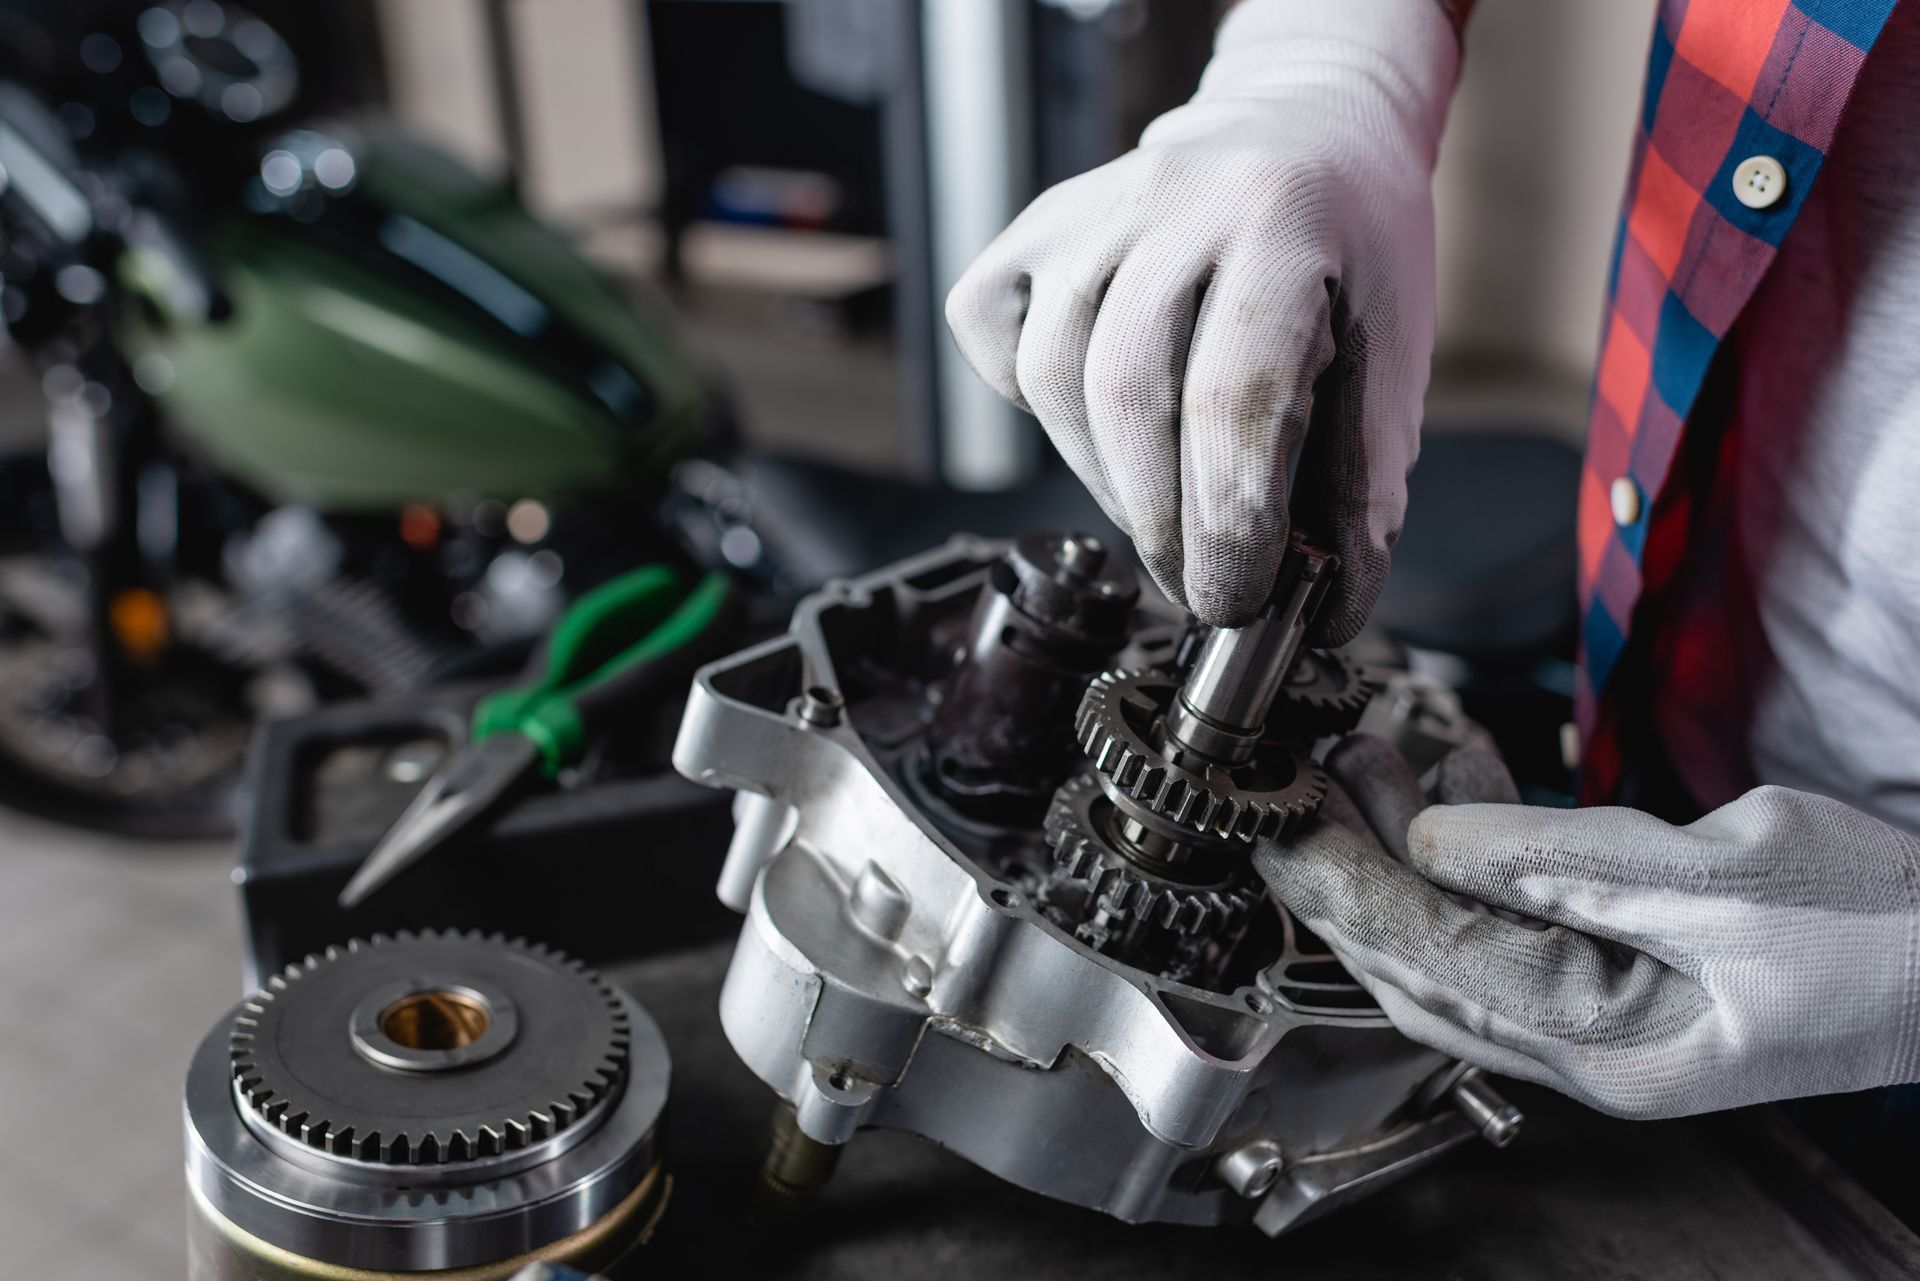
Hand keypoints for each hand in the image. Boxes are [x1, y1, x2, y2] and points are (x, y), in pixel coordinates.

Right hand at [944, 0, 1459, 637]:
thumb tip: (1322, 609)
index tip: (1236, 599)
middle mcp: (1174, 201)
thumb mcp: (1392, 350)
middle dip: (1163, 523)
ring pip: (1058, 379)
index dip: (1229, 522)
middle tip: (1199, 585)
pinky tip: (1099, 428)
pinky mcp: (1034, 229)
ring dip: (1106, 480)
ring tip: (1163, 512)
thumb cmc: (1353, 250)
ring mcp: (1091, 209)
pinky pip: (1000, 341)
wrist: (1304, 126)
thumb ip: (1361, 480)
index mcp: (1283, 221)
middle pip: (1131, 396)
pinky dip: (1038, 409)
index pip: (1234, 396)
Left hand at [1256, 735, 1919, 1118]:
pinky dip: (1479, 853)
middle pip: (1424, 960)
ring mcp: (1605, 1017)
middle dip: (1354, 871)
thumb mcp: (1725, 877)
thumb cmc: (1887, 930)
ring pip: (1460, 935)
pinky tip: (1460, 785)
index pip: (1434, 962)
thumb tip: (1437, 836)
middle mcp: (1591, 1049)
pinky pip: (1517, 919)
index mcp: (1610, 1047)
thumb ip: (1566, 859)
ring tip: (1369, 761)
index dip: (1346, 890)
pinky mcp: (1623, 974)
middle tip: (1301, 789)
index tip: (1282, 830)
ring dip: (1407, 851)